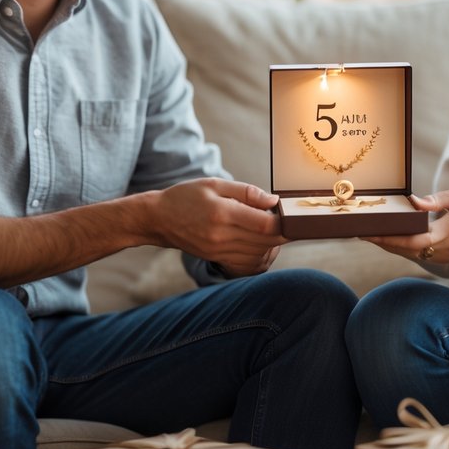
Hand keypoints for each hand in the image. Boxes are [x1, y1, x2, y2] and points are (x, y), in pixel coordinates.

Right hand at [149, 178, 285, 276]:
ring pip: (259, 255)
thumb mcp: (215, 184)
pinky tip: (261, 243)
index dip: (284, 221)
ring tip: (274, 231)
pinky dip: (260, 255)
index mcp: (222, 213)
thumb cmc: (186, 196)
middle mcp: (221, 236)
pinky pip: (247, 264)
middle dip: (283, 233)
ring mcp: (218, 251)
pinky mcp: (216, 259)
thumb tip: (273, 201)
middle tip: (289, 221)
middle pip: (266, 242)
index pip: (265, 225)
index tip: (289, 213)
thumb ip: (246, 192)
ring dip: (273, 245)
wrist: (159, 219)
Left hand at [363, 186, 448, 264]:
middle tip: (364, 234)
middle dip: (387, 242)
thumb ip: (440, 199)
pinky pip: (421, 256)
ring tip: (371, 236)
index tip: (376, 230)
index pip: (421, 238)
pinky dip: (404, 250)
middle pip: (413, 249)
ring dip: (393, 247)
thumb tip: (415, 203)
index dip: (395, 237)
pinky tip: (390, 241)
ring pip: (415, 255)